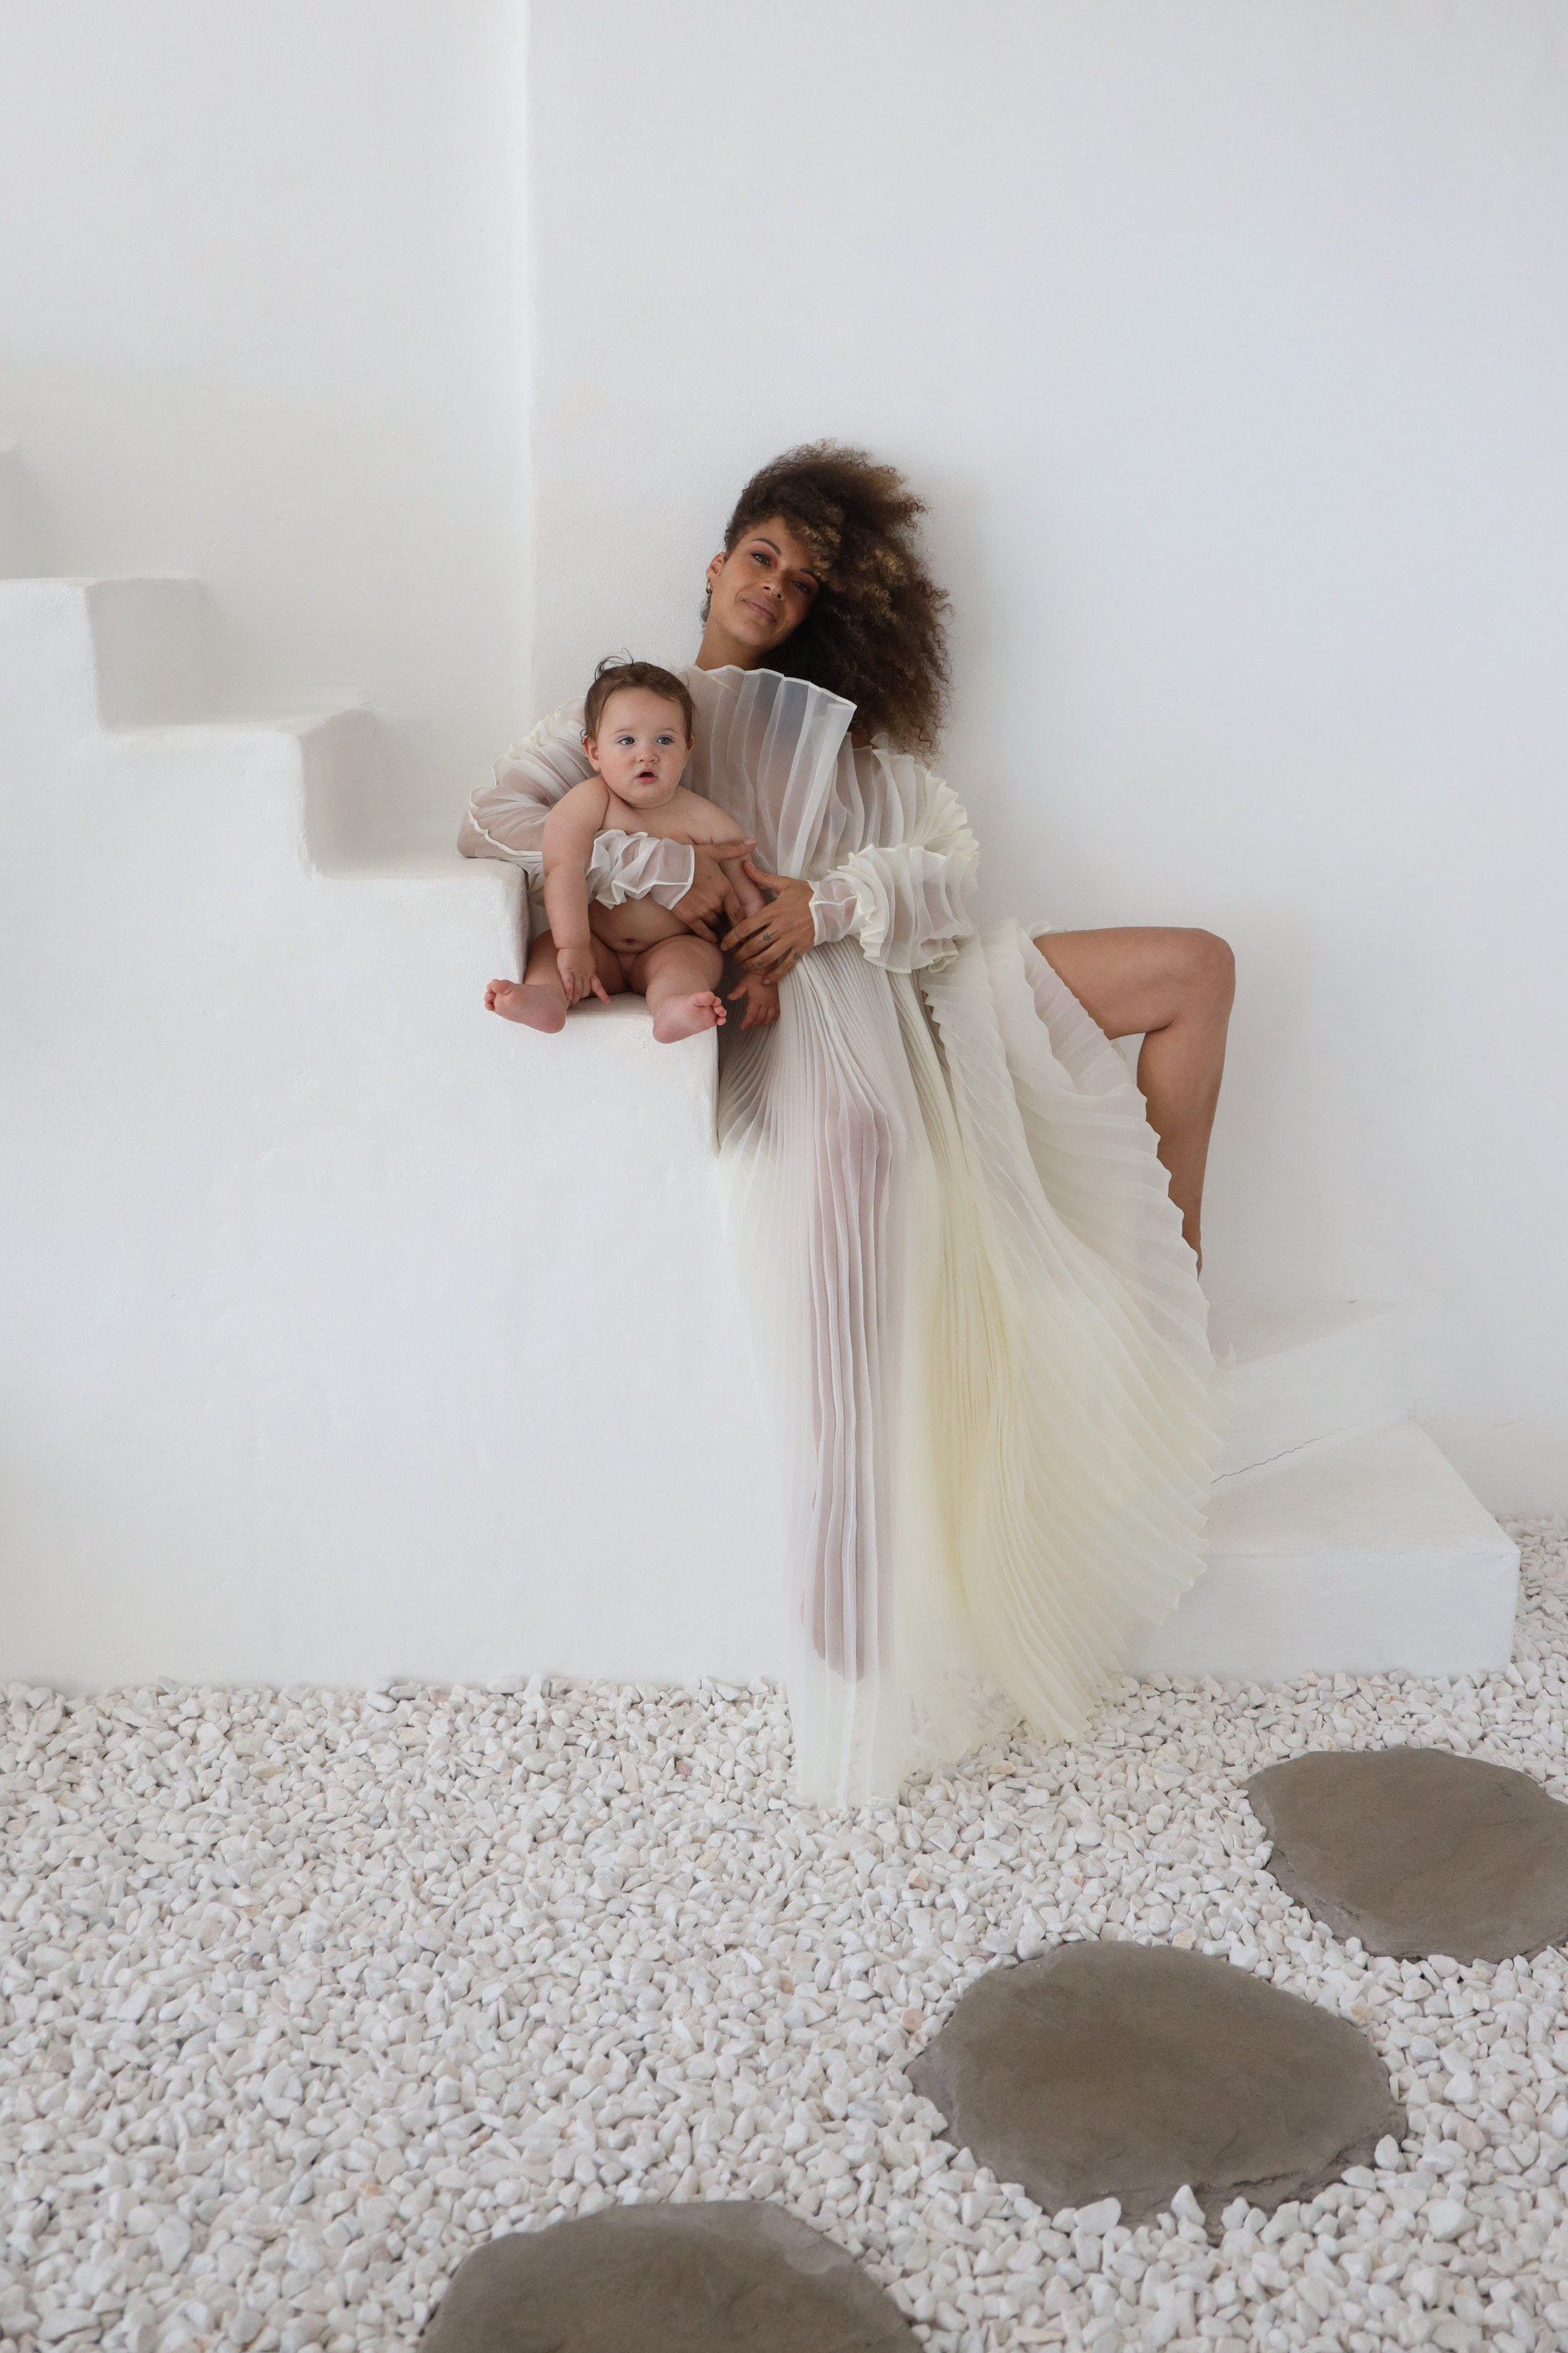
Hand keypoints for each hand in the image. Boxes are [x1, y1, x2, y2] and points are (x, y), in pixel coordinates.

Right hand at [556, 942, 607, 1006]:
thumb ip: (588, 968)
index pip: (598, 986)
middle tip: (575, 1001)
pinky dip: (569, 991)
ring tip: (571, 1001)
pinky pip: (568, 984)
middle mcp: (585, 975)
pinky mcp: (567, 971)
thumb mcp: (588, 961)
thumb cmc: (579, 949)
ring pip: (578, 990)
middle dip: (581, 997)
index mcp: (591, 972)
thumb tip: (587, 972)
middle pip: (585, 991)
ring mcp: (576, 973)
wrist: (575, 941)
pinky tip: (568, 997)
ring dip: (575, 997)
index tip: (607, 1002)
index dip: (602, 995)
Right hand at [671, 842, 757, 939]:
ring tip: (721, 930)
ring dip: (716, 926)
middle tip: (731, 927)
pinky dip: (708, 936)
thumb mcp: (712, 852)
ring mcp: (701, 910)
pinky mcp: (688, 917)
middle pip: (725, 916)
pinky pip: (702, 931)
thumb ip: (733, 849)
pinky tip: (712, 939)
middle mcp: (715, 901)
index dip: (742, 920)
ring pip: (714, 923)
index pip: (738, 910)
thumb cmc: (688, 858)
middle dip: (726, 920)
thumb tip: (754, 842)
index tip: (746, 927)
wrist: (664, 868)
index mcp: (723, 887)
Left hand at [722, 862, 815, 979]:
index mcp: (773, 911)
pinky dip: (775, 975)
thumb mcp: (785, 883)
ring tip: (746, 966)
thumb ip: (762, 877)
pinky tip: (765, 981)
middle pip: (754, 945)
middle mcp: (780, 927)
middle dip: (740, 954)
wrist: (831, 905)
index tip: (723, 944)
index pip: (746, 927)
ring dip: (753, 965)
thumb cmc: (807, 893)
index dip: (731, 938)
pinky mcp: (801, 948)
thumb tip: (744, 865)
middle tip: (734, 958)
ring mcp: (791, 939)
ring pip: (767, 957)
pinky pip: (786, 965)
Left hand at [726, 971, 780, 1030]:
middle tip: (749, 1025)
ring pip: (770, 1017)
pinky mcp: (777, 1000)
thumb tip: (729, 997)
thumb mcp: (744, 983)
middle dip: (754, 1023)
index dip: (747, 1022)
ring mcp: (772, 1002)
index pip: (751, 1015)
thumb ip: (737, 992)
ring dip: (764, 1023)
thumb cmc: (755, 976)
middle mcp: (765, 1002)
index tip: (742, 1026)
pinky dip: (773, 1018)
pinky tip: (769, 1019)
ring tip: (758, 1024)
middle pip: (760, 1018)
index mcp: (756, 999)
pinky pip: (777, 1012)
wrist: (767, 970)